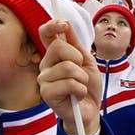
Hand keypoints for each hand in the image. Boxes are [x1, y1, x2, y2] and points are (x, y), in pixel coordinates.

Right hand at [38, 19, 101, 134]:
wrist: (90, 110)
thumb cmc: (87, 86)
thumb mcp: (86, 61)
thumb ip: (75, 44)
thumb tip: (66, 24)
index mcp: (54, 56)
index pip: (45, 35)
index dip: (52, 26)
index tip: (63, 24)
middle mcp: (46, 65)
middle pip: (58, 47)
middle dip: (78, 58)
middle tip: (81, 72)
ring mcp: (44, 79)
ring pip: (67, 67)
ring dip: (82, 78)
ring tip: (80, 87)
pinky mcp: (47, 94)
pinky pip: (69, 84)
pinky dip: (80, 90)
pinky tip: (77, 96)